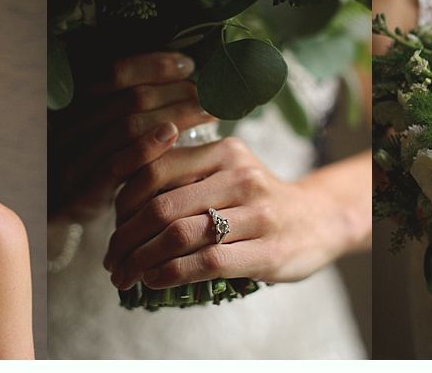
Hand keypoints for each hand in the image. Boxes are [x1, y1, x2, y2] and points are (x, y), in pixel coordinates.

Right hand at [49, 52, 214, 220]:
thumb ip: (132, 101)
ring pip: (127, 126)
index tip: (188, 65)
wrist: (64, 217)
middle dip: (175, 91)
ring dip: (174, 116)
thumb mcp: (107, 128)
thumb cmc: (100, 165)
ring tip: (206, 113)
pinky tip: (174, 136)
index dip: (154, 65)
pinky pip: (117, 164)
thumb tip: (185, 70)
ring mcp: (74, 157)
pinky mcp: (83, 190)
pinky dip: (148, 147)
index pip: (115, 72)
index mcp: (74, 102)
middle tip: (208, 94)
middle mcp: (69, 125)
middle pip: (128, 97)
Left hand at [103, 137, 354, 289]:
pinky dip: (171, 274)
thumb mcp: (228, 171)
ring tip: (126, 275)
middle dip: (125, 238)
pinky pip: (206, 262)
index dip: (123, 201)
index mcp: (224, 151)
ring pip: (180, 236)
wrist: (319, 221)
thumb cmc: (259, 200)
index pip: (156, 168)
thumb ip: (186, 177)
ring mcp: (258, 214)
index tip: (113, 225)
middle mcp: (241, 176)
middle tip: (111, 259)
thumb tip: (122, 205)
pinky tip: (154, 280)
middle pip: (162, 206)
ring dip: (142, 261)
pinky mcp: (268, 251)